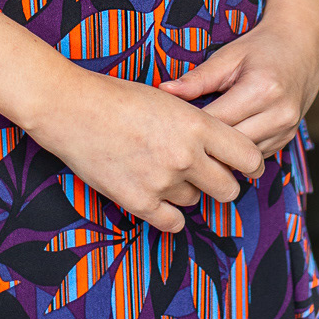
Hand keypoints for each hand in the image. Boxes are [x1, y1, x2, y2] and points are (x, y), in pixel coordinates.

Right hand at [45, 73, 266, 234]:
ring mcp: (162, 181)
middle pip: (228, 188)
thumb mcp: (169, 100)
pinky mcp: (138, 201)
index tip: (242, 165)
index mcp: (197, 124)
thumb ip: (198, 125)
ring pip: (196, 201)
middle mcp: (185, 156)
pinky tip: (158, 196)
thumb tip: (223, 147)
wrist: (70, 108)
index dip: (248, 163)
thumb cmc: (118, 97)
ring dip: (187, 191)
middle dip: (221, 183)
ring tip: (163, 170)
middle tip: (206, 174)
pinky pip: (172, 222)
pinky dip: (169, 213)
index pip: (248, 157)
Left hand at [160, 1, 318, 159]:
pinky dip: (238, 151)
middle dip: (204, 143)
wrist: (303, 44)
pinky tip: (223, 140)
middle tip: (179, 137)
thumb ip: (197, 78)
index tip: (168, 123)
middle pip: (230, 145)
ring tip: (200, 140)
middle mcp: (279, 114)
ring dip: (222, 150)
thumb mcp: (228, 56)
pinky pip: (255, 155)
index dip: (190, 125)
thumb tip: (164, 91)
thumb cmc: (262, 46)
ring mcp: (287, 129)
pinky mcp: (288, 137)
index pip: (216, 122)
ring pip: (243, 156)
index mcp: (262, 90)